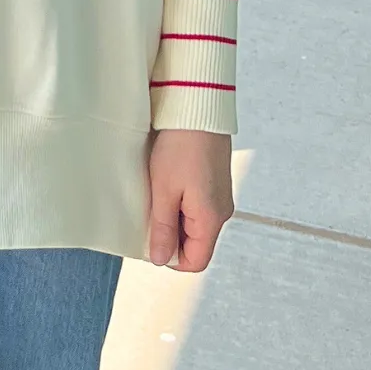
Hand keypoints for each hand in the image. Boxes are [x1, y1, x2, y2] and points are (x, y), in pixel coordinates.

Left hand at [147, 129, 233, 272]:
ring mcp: (220, 196)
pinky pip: (198, 206)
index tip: (150, 239)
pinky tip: (168, 183)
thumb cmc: (181, 147)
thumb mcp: (164, 190)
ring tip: (157, 194)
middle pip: (195, 243)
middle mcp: (221, 211)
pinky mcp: (216, 182)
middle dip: (170, 235)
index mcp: (211, 219)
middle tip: (149, 212)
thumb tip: (161, 259)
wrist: (199, 108)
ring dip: (174, 217)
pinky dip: (181, 202)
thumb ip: (163, 228)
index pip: (196, 261)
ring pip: (195, 224)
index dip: (171, 258)